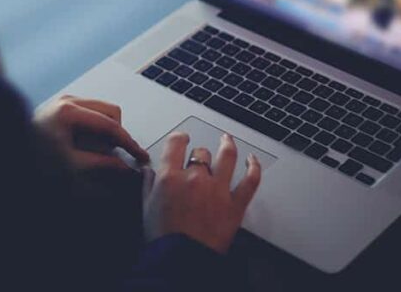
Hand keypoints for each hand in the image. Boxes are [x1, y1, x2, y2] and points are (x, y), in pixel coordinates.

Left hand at [34, 95, 148, 170]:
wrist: (11, 151)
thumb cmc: (34, 156)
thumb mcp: (71, 165)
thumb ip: (101, 164)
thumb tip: (123, 167)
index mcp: (69, 112)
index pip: (109, 125)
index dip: (128, 142)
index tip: (139, 155)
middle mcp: (68, 101)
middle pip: (110, 111)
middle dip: (117, 134)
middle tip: (116, 155)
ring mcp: (65, 102)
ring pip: (102, 110)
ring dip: (107, 131)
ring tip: (96, 151)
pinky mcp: (63, 107)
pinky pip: (91, 112)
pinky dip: (96, 128)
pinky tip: (88, 144)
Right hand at [142, 132, 260, 253]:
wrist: (181, 262)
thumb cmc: (163, 239)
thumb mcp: (146, 207)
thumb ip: (148, 184)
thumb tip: (148, 171)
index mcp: (170, 177)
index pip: (176, 143)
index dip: (180, 137)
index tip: (182, 139)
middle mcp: (195, 179)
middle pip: (201, 152)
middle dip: (199, 153)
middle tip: (199, 157)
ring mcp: (218, 190)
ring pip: (227, 156)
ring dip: (228, 144)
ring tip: (227, 139)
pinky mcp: (235, 205)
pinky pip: (250, 180)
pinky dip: (254, 167)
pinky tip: (253, 160)